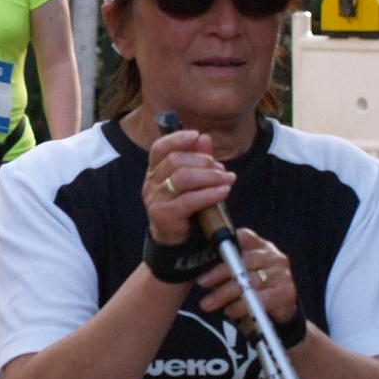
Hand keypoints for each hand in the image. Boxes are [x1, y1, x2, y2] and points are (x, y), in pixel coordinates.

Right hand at [144, 125, 234, 246]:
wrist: (176, 243)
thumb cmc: (186, 209)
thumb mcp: (193, 181)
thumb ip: (197, 159)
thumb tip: (204, 138)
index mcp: (155, 171)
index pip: (159, 148)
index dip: (177, 138)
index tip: (196, 135)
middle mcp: (151, 183)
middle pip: (175, 160)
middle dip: (203, 161)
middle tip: (222, 169)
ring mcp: (156, 199)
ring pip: (183, 177)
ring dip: (210, 176)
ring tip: (227, 179)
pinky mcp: (164, 215)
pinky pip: (189, 200)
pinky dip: (210, 194)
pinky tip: (224, 191)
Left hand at [196, 226, 296, 326]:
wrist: (280, 310)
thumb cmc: (253, 288)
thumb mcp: (239, 272)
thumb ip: (226, 265)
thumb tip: (200, 266)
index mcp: (260, 246)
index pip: (243, 237)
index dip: (226, 244)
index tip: (208, 252)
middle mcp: (273, 256)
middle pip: (243, 260)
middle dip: (219, 272)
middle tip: (201, 282)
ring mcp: (281, 273)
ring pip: (249, 281)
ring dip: (224, 293)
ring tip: (207, 303)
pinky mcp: (286, 292)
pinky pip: (259, 299)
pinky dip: (241, 306)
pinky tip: (229, 311)